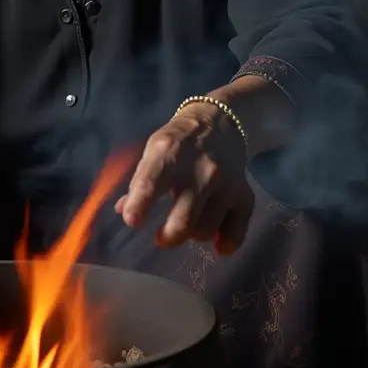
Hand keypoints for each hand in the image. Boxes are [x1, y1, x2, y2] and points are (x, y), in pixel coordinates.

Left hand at [115, 102, 253, 253]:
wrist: (218, 123)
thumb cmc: (179, 140)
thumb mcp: (154, 149)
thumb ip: (140, 180)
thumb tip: (123, 210)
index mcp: (170, 152)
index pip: (150, 183)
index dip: (138, 206)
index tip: (131, 221)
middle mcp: (201, 169)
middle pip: (184, 221)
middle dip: (167, 237)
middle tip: (160, 237)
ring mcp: (226, 184)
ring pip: (206, 230)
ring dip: (192, 235)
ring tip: (186, 224)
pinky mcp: (244, 194)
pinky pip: (236, 231)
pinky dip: (226, 243)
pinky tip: (216, 243)